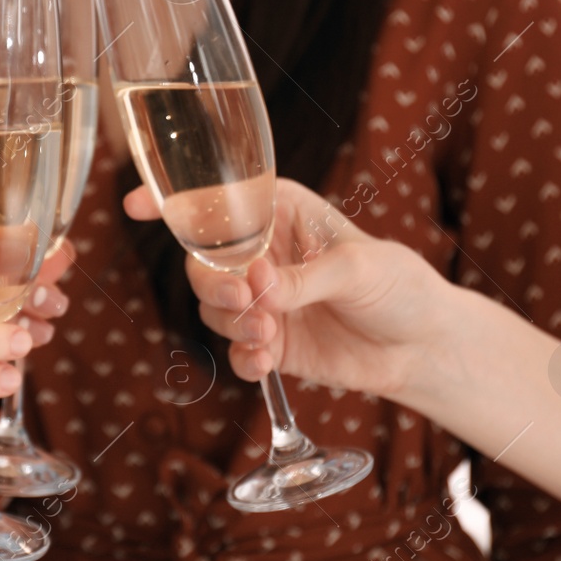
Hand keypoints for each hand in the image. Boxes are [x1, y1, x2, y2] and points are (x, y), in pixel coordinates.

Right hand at [122, 178, 465, 397]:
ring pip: (213, 308)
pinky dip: (243, 358)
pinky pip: (235, 351)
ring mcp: (262, 300)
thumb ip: (304, 278)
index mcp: (280, 211)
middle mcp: (262, 253)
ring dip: (234, 323)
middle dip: (214, 283)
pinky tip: (265, 362)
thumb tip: (259, 288)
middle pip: (203, 261)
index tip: (137, 205)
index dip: (173, 199)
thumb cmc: (399, 285)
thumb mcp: (358, 268)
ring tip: (271, 334)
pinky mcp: (270, 343)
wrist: (423, 347)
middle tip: (247, 299)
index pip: (218, 198)